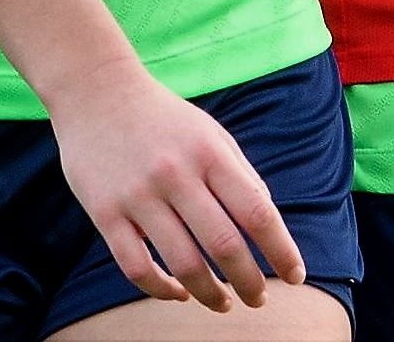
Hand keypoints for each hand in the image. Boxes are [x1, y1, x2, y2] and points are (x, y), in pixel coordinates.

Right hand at [44, 56, 305, 312]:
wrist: (97, 91)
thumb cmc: (164, 117)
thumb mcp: (210, 133)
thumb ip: (240, 174)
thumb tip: (267, 223)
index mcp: (209, 153)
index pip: (257, 211)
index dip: (281, 250)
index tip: (295, 276)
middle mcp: (176, 174)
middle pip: (223, 244)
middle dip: (249, 282)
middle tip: (259, 300)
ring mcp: (138, 195)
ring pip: (182, 263)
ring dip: (209, 294)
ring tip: (223, 303)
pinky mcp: (104, 212)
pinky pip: (136, 267)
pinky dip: (161, 289)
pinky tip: (178, 292)